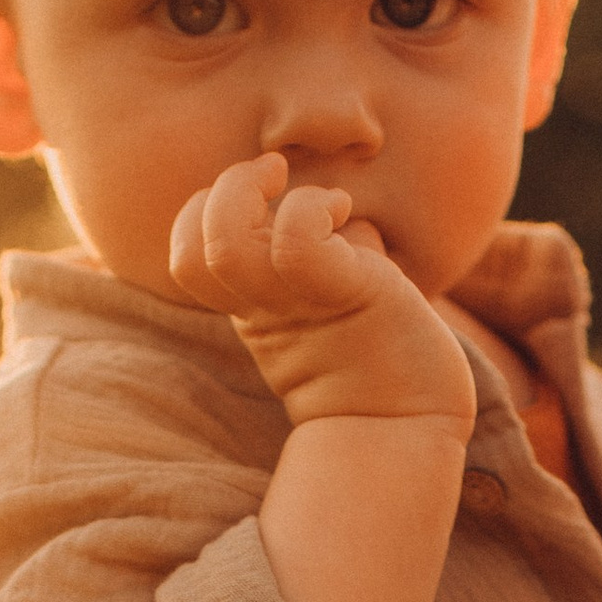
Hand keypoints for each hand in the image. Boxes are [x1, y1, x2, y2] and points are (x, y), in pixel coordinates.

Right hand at [170, 153, 474, 429]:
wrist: (413, 426)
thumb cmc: (388, 360)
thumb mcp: (337, 297)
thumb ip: (323, 255)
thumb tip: (339, 208)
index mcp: (255, 308)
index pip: (188, 256)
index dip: (204, 215)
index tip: (264, 199)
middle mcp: (264, 308)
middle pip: (192, 251)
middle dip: (220, 191)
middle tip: (273, 174)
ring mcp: (297, 304)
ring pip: (225, 244)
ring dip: (245, 189)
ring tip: (288, 178)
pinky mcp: (341, 296)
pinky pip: (297, 242)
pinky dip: (311, 206)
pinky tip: (343, 210)